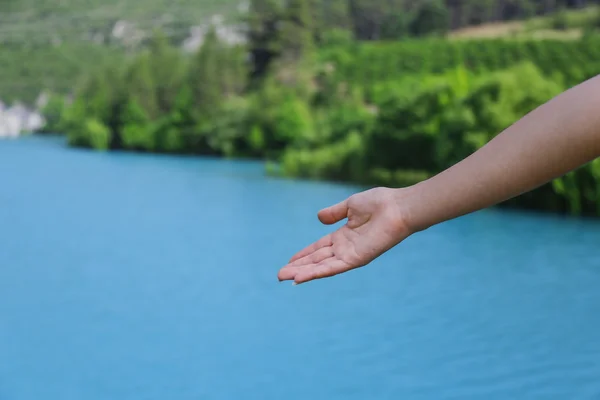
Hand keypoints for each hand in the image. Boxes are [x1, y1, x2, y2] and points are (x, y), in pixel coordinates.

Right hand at [278, 187, 413, 284]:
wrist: (397, 207)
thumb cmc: (379, 203)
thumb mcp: (350, 205)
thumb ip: (334, 212)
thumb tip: (318, 218)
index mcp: (343, 236)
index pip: (318, 248)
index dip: (303, 254)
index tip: (289, 261)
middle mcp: (345, 248)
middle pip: (316, 260)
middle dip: (298, 267)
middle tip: (280, 275)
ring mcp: (350, 255)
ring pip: (321, 267)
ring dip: (303, 273)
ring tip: (285, 278)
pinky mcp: (356, 259)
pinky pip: (332, 268)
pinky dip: (317, 273)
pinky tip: (302, 278)